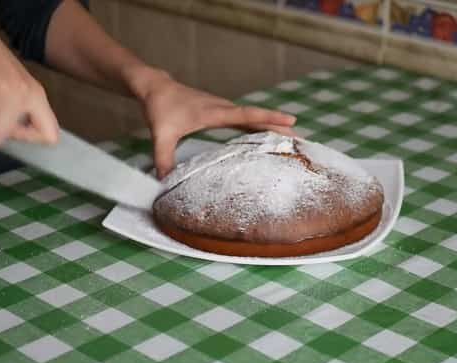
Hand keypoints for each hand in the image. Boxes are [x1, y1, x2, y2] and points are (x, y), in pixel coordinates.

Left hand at [127, 68, 295, 177]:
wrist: (155, 87)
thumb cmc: (160, 107)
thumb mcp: (160, 134)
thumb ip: (163, 158)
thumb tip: (165, 182)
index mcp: (214, 112)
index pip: (247, 115)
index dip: (269, 118)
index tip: (291, 121)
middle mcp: (223, 108)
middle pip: (257, 117)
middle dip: (279, 126)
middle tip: (301, 139)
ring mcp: (223, 109)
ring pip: (253, 117)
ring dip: (272, 125)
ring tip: (291, 139)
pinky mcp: (220, 111)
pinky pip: (246, 118)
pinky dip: (259, 125)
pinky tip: (267, 135)